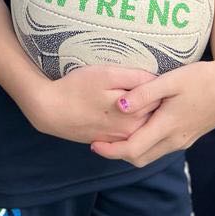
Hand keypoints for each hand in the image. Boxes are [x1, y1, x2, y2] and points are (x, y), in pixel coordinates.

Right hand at [24, 64, 158, 143]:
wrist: (50, 110)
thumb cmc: (77, 87)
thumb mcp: (107, 74)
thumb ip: (135, 78)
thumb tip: (158, 80)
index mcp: (136, 114)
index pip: (161, 99)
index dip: (163, 85)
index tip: (164, 74)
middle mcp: (132, 131)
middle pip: (155, 113)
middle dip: (158, 100)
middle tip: (157, 83)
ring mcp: (120, 138)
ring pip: (143, 123)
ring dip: (146, 111)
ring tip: (142, 94)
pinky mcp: (109, 141)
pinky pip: (129, 131)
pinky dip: (133, 120)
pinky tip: (126, 108)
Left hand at [90, 57, 214, 166]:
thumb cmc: (202, 79)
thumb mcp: (171, 81)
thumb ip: (144, 93)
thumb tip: (119, 106)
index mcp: (167, 127)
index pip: (133, 150)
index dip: (111, 151)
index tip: (93, 143)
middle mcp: (174, 140)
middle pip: (140, 158)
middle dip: (118, 153)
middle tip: (100, 141)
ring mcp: (183, 140)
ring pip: (151, 153)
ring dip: (132, 148)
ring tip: (114, 134)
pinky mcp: (189, 136)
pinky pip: (162, 147)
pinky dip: (146, 143)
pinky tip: (139, 128)